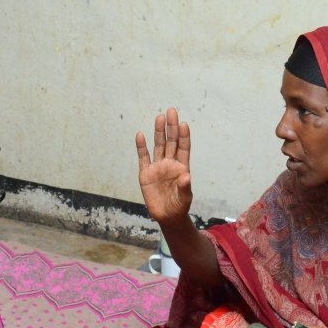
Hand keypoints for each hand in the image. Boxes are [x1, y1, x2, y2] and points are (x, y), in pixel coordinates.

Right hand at [135, 107, 192, 223]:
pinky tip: (140, 135)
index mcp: (181, 167)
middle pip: (171, 142)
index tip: (183, 124)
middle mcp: (170, 164)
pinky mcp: (146, 174)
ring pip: (158, 146)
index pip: (183, 148)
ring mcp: (157, 167)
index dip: (183, 136)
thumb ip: (185, 186)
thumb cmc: (179, 206)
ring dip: (159, 132)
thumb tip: (186, 176)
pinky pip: (143, 157)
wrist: (167, 217)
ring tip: (159, 117)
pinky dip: (141, 147)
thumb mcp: (184, 197)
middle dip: (171, 127)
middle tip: (171, 111)